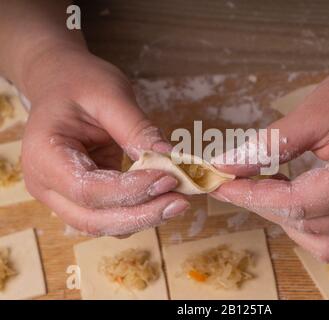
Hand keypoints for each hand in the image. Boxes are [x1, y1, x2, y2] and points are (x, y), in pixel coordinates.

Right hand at [21, 47, 189, 235]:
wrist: (61, 83)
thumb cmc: (80, 83)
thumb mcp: (111, 96)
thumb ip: (138, 130)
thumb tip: (172, 160)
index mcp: (44, 154)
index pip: (87, 189)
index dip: (131, 190)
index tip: (169, 179)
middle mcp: (45, 184)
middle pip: (93, 219)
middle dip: (141, 215)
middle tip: (180, 202)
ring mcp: (61, 195)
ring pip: (102, 224)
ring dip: (142, 218)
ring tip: (176, 200)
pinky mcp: (80, 198)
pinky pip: (109, 214)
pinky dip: (137, 211)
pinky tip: (162, 197)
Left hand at [213, 29, 328, 286]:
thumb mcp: (314, 112)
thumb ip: (268, 145)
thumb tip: (225, 166)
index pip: (293, 204)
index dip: (251, 195)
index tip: (220, 184)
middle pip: (307, 227)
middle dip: (266, 207)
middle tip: (241, 183)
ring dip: (296, 228)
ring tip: (277, 197)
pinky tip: (328, 242)